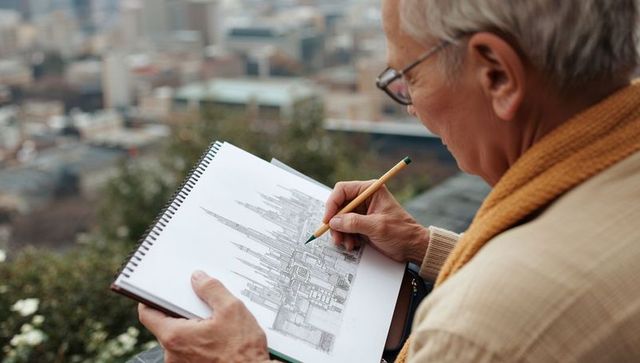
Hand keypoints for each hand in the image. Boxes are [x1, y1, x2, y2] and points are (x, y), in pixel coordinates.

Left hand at [138, 270, 270, 362]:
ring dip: (194, 326)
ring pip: (180, 337)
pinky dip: (200, 339)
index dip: (151, 299)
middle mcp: (173, 353)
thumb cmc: (243, 352)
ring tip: (216, 321)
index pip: (148, 314)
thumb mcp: (231, 309)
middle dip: (183, 310)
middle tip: (201, 302)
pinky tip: (220, 335)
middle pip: (167, 324)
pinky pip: (190, 348)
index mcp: (176, 336)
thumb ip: (212, 290)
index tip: (157, 291)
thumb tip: (199, 279)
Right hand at [323, 180, 429, 263]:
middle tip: (336, 236)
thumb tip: (334, 221)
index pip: (342, 190)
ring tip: (348, 244)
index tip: (329, 219)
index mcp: (371, 190)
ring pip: (340, 219)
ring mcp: (362, 212)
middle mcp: (365, 198)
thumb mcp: (377, 226)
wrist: (413, 247)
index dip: (332, 204)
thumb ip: (354, 222)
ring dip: (341, 232)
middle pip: (339, 206)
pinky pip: (346, 228)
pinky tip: (353, 244)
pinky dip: (346, 237)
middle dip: (336, 222)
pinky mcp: (361, 224)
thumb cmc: (402, 233)